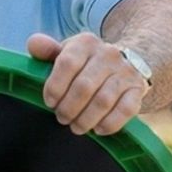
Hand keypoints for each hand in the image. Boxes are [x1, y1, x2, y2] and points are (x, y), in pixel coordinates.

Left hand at [26, 32, 147, 136]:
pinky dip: (110, 123)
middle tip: (62, 118)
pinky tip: (98, 129)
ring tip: (76, 127)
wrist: (127, 61)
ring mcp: (125, 72)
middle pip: (84, 86)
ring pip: (103, 100)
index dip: (55, 87)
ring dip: (86, 119)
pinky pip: (126, 110)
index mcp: (85, 43)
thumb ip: (47, 50)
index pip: (67, 63)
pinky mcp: (138, 89)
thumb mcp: (67, 52)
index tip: (50, 102)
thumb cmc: (87, 62)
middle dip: (69, 108)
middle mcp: (108, 54)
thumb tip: (33, 44)